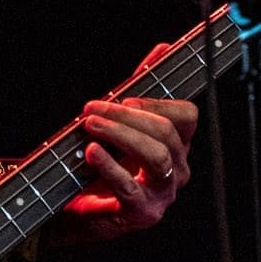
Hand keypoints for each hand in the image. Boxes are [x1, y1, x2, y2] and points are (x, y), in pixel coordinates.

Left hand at [58, 53, 198, 242]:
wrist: (74, 209)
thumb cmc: (99, 167)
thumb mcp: (120, 123)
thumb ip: (141, 87)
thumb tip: (162, 48)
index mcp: (176, 146)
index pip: (186, 116)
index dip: (158, 102)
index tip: (126, 97)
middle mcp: (176, 169)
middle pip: (167, 133)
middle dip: (128, 116)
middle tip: (94, 109)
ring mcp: (163, 193)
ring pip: (157, 156)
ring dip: (120, 135)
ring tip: (91, 126)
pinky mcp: (143, 213)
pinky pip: (131, 187)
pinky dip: (110, 166)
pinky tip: (93, 153)